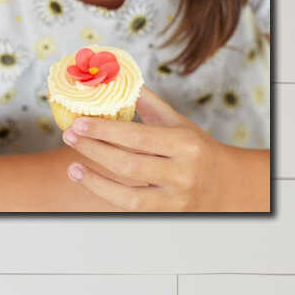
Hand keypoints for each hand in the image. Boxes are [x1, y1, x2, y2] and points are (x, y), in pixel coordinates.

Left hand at [61, 89, 269, 211]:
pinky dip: (106, 193)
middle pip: (129, 163)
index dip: (105, 130)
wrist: (225, 184)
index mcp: (185, 143)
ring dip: (95, 179)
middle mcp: (183, 172)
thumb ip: (149, 104)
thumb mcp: (179, 123)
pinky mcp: (168, 213)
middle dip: (94, 150)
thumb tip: (119, 81)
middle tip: (70, 136)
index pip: (137, 136)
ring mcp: (176, 197)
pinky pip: (131, 206)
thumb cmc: (197, 149)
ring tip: (73, 166)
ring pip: (128, 192)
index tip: (79, 122)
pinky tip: (89, 180)